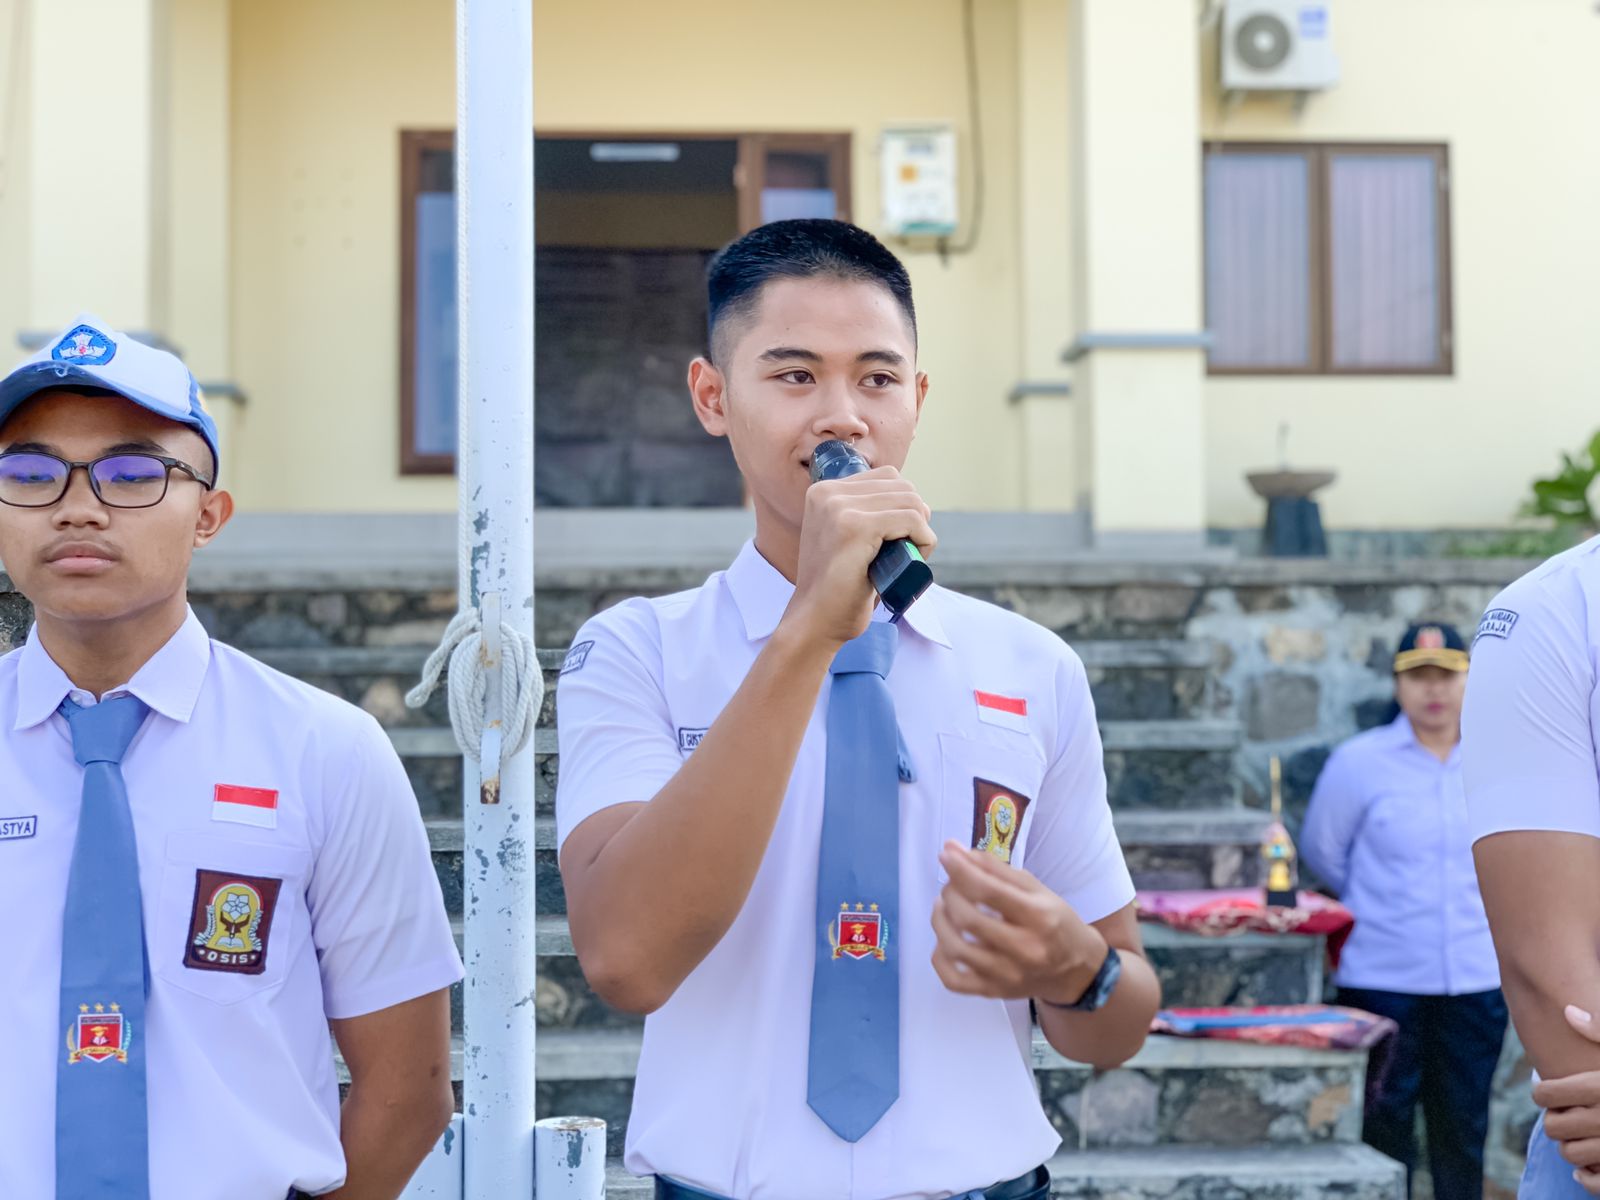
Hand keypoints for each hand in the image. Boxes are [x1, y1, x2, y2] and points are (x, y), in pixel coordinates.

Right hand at [785, 466, 935, 648]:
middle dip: (915, 518)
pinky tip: (915, 557)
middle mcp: (827, 493)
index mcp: (823, 491)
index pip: (887, 477)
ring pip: (910, 501)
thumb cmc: (838, 588)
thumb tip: (917, 502)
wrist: (815, 622)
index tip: (897, 538)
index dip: (903, 506)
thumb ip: (866, 514)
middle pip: (902, 486)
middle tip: (905, 551)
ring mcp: (839, 508)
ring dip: (921, 530)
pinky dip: (924, 539)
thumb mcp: (846, 539)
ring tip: (907, 557)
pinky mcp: (855, 527)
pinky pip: (911, 519)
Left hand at [930, 840, 1105, 1003]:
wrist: (1076, 971)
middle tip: (952, 885)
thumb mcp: (1037, 889)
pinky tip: (946, 938)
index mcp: (1039, 917)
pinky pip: (952, 979)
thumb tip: (954, 849)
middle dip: (950, 894)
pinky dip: (939, 956)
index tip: (946, 855)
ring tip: (945, 906)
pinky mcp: (993, 992)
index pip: (988, 891)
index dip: (960, 870)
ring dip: (940, 920)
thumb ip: (995, 868)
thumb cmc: (1056, 923)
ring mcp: (1006, 976)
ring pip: (955, 948)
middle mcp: (1024, 950)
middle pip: (968, 919)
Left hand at [1532, 1005, 1599, 1187]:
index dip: (1541, 1092)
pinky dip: (1588, 1178)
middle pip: (1553, 1126)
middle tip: (1562, 1114)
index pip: (1545, 1094)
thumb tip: (1568, 1012)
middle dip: (1554, 1120)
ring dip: (1569, 1147)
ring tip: (1577, 1136)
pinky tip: (1589, 1166)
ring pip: (1570, 1155)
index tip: (1547, 1090)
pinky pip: (1595, 1183)